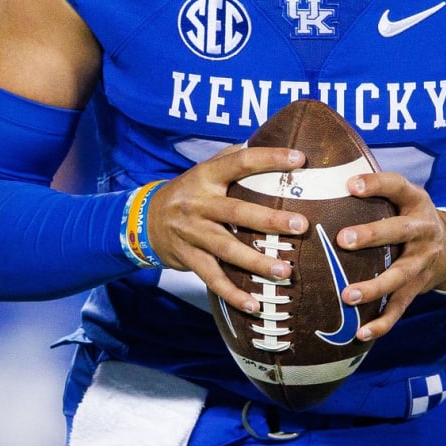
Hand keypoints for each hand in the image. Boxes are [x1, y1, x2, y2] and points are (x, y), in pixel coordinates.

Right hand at [144, 145, 308, 311]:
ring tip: (286, 271)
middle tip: (301, 225)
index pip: (240, 162)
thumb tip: (268, 141)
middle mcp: (198, 203)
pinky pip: (213, 279)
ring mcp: (192, 233)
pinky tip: (255, 305)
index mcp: (206, 176)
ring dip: (257, 262)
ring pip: (227, 249)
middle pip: (237, 211)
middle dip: (270, 220)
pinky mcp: (188, 258)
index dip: (270, 158)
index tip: (300, 159)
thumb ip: (232, 158)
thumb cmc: (188, 192)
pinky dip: (233, 294)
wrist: (144, 220)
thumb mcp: (204, 170)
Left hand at [333, 172, 445, 340]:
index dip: (376, 184)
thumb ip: (374, 189)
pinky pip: (400, 307)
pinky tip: (362, 333)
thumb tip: (323, 177)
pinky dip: (382, 323)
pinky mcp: (418, 287)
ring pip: (399, 275)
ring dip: (374, 287)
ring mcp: (422, 261)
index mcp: (415, 201)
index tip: (350, 185)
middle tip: (343, 239)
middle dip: (373, 235)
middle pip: (400, 231)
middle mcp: (422, 230)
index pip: (397, 186)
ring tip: (347, 296)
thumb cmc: (408, 215)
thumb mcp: (402, 197)